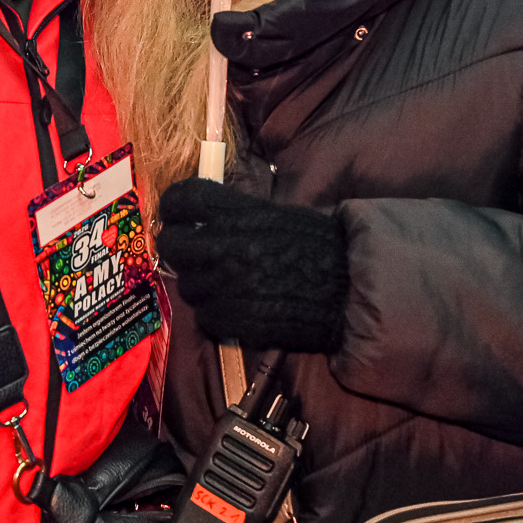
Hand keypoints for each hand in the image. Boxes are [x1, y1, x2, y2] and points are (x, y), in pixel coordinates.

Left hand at [155, 172, 348, 353]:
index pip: (182, 200)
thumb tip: (201, 215)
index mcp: (239, 215)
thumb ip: (235, 214)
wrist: (350, 290)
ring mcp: (228, 287)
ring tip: (221, 281)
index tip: (179, 213)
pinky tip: (233, 306)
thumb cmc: (318, 247)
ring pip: (186, 285)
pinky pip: (204, 317)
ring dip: (198, 283)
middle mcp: (226, 249)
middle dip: (178, 245)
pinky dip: (214, 313)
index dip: (174, 205)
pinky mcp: (235, 321)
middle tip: (192, 250)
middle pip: (172, 245)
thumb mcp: (277, 215)